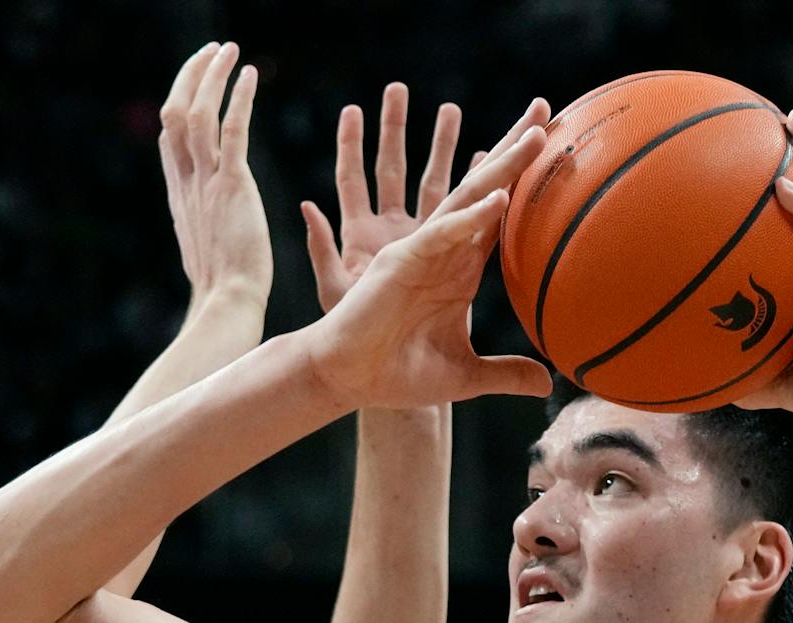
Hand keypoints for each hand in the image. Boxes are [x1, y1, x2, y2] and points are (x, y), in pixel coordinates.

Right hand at [157, 42, 270, 321]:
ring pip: (197, 113)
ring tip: (228, 49)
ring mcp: (206, 182)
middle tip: (211, 51)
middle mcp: (187, 183)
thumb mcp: (205, 249)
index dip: (179, 106)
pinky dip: (238, 97)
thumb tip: (205, 225)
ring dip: (211, 75)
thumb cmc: (224, 290)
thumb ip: (203, 225)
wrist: (228, 304)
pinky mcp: (232, 186)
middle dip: (190, 77)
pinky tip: (250, 74)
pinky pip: (232, 129)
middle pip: (175, 114)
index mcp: (181, 196)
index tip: (193, 84)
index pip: (171, 140)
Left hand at [301, 83, 464, 313]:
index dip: (353, 144)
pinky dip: (474, 189)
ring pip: (434, 182)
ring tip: (449, 109)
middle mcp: (394, 229)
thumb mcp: (334, 289)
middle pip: (398, 169)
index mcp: (363, 234)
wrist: (392, 361)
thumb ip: (322, 249)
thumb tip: (308, 206)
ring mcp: (422, 238)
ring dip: (442, 146)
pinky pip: (464, 215)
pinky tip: (485, 159)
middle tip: (402, 90)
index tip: (354, 111)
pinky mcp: (448, 255)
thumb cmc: (359, 332)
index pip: (356, 179)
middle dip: (402, 129)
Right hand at [303, 102, 554, 410]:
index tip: (552, 146)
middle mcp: (444, 247)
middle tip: (543, 108)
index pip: (498, 212)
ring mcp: (423, 248)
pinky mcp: (402, 261)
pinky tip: (497, 199)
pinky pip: (442, 233)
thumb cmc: (401, 375)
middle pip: (483, 186)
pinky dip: (469, 218)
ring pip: (465, 195)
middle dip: (512, 147)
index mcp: (460, 267)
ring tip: (531, 131)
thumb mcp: (467, 376)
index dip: (521, 180)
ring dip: (499, 164)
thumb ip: (507, 373)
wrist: (353, 381)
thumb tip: (550, 384)